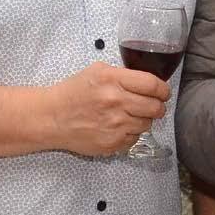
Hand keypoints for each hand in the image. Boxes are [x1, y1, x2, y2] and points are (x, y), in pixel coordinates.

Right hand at [46, 63, 168, 156]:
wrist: (51, 117)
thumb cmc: (74, 92)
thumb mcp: (98, 71)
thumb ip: (123, 74)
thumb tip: (148, 82)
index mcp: (113, 80)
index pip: (153, 85)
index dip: (163, 90)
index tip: (163, 92)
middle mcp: (116, 102)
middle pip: (155, 107)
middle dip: (157, 106)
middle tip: (152, 105)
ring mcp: (114, 125)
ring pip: (147, 124)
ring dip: (143, 120)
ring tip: (130, 115)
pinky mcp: (111, 143)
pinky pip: (134, 138)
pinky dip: (130, 133)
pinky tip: (118, 127)